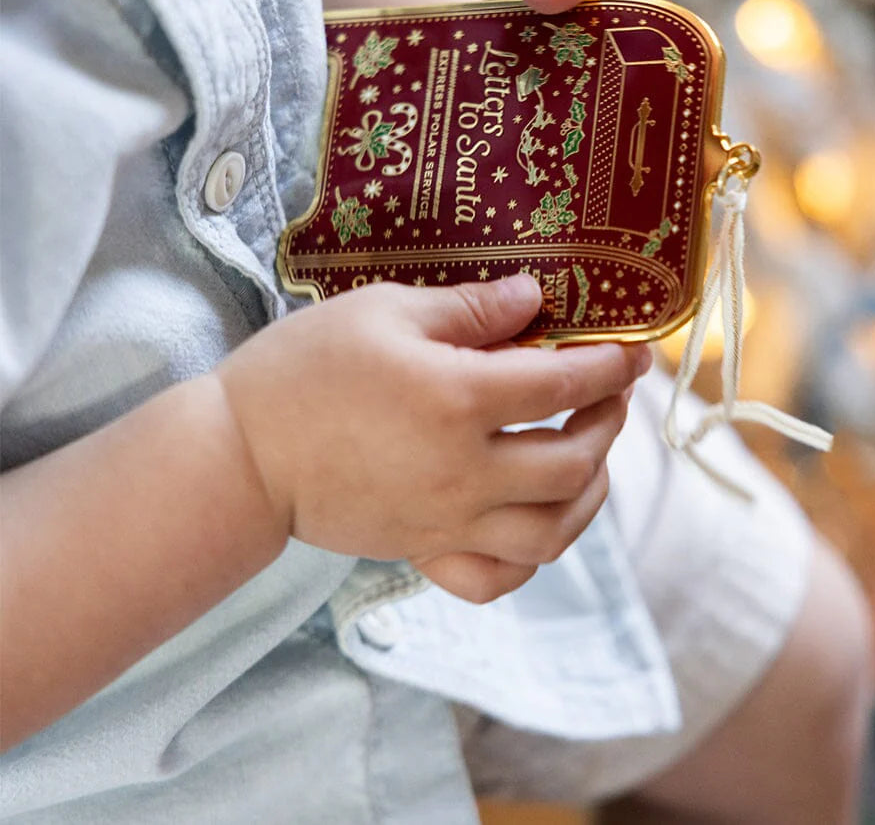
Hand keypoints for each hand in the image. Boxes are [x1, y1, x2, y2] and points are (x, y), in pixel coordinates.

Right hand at [217, 274, 649, 601]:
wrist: (238, 453)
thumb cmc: (305, 368)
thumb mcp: (384, 309)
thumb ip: (469, 308)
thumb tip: (534, 298)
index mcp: (458, 400)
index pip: (564, 382)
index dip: (610, 364)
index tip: (632, 349)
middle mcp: (465, 472)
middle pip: (574, 462)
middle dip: (608, 423)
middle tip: (610, 394)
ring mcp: (447, 522)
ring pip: (553, 531)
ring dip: (590, 492)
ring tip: (589, 455)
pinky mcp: (423, 552)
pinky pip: (498, 579)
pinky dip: (532, 557)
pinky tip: (536, 520)